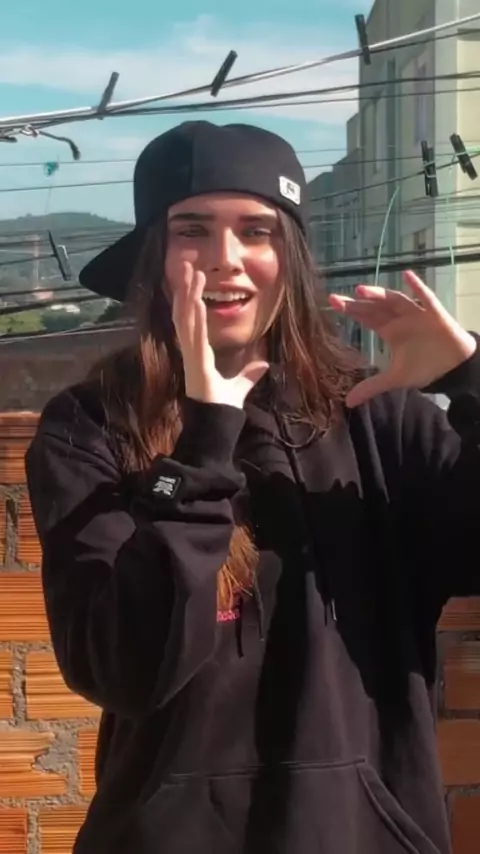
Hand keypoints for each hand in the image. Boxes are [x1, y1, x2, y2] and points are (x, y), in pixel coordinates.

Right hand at [171, 262, 268, 408]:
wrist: (217, 423)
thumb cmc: (222, 405)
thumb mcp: (241, 384)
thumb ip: (250, 373)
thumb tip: (264, 363)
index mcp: (198, 352)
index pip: (192, 319)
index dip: (191, 299)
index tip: (194, 280)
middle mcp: (191, 350)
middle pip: (185, 312)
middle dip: (186, 288)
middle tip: (187, 265)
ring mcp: (191, 355)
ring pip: (186, 318)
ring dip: (188, 295)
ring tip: (192, 273)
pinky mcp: (196, 362)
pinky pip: (194, 336)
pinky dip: (196, 317)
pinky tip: (197, 301)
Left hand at [329, 270, 476, 407]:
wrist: (453, 367)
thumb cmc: (425, 366)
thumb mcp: (395, 379)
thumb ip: (371, 387)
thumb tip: (348, 403)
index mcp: (389, 330)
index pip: (366, 317)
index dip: (350, 310)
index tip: (331, 303)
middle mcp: (399, 318)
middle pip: (375, 307)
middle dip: (357, 303)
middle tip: (335, 299)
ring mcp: (417, 313)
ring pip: (395, 300)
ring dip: (379, 294)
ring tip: (361, 290)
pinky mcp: (435, 313)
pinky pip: (426, 298)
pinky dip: (418, 287)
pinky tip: (407, 276)